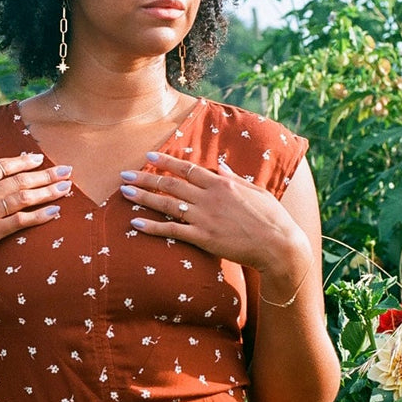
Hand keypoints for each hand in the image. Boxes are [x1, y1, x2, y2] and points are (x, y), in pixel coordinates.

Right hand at [0, 153, 71, 279]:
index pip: (2, 166)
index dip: (23, 162)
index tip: (39, 159)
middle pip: (19, 179)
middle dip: (46, 174)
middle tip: (67, 170)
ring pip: (24, 198)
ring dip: (48, 192)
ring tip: (67, 188)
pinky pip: (20, 222)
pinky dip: (39, 215)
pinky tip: (54, 211)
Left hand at [119, 150, 311, 287]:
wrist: (278, 245)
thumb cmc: (271, 218)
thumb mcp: (255, 191)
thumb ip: (234, 178)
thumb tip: (220, 166)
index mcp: (222, 184)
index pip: (188, 168)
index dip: (166, 161)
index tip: (149, 156)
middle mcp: (209, 197)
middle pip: (171, 184)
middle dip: (145, 177)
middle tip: (124, 174)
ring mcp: (205, 218)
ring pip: (167, 204)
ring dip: (143, 197)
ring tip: (123, 192)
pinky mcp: (203, 238)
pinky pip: (172, 230)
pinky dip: (152, 226)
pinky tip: (135, 222)